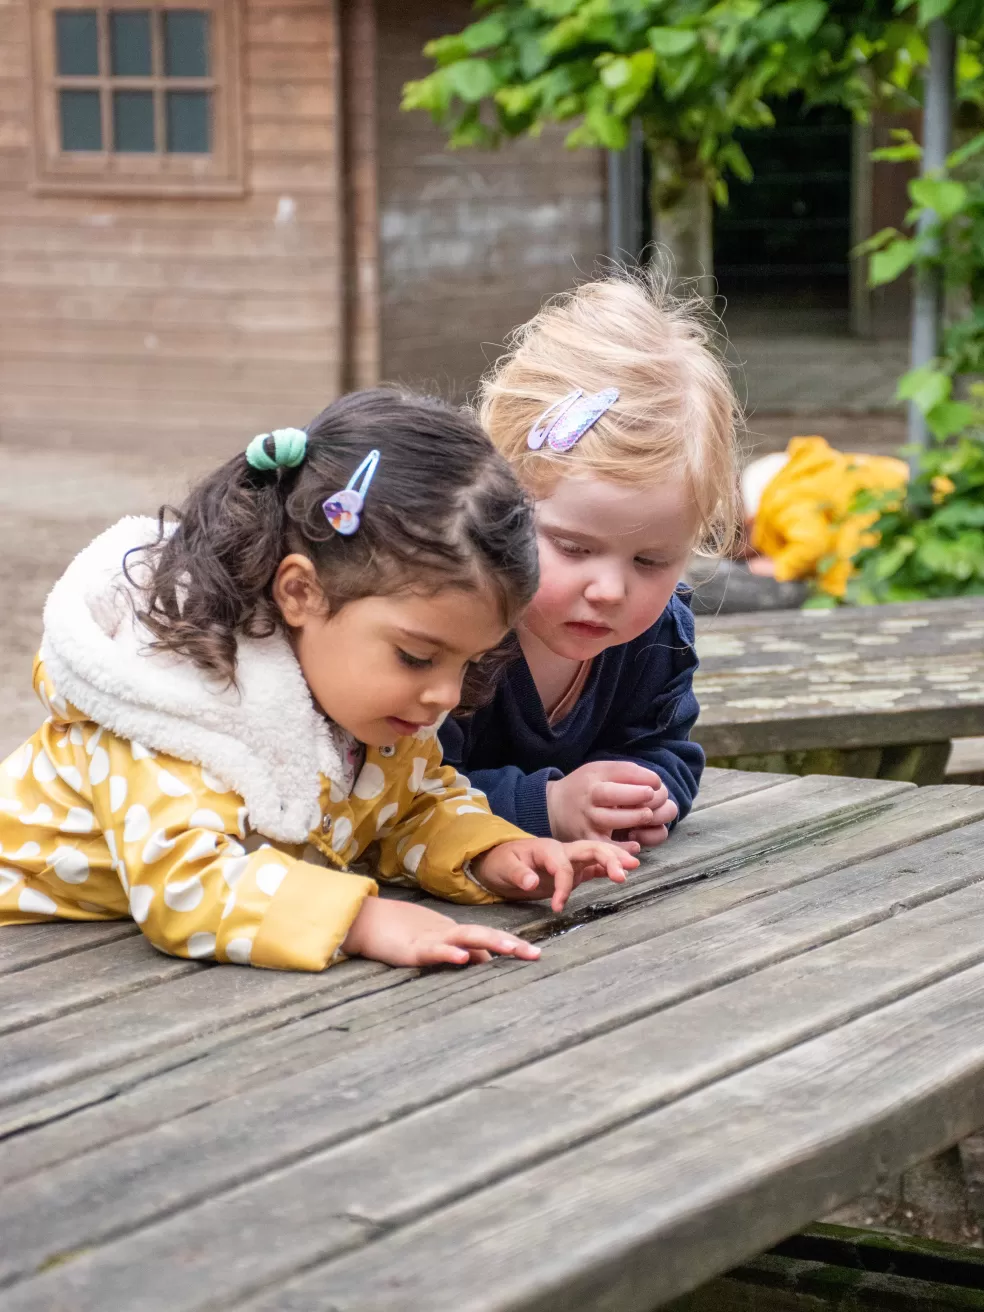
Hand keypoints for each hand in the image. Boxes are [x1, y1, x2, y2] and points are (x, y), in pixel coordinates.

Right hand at [342, 897, 539, 967]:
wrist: (363, 920)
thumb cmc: (396, 933)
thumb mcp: (432, 944)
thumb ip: (457, 950)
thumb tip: (483, 961)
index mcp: (452, 933)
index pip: (487, 939)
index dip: (510, 945)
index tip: (534, 954)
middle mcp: (446, 933)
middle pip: (484, 936)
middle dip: (511, 944)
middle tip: (535, 954)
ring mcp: (430, 939)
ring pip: (466, 938)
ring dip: (491, 943)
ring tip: (512, 949)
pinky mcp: (412, 949)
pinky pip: (433, 951)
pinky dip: (449, 953)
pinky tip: (463, 958)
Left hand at [472, 838, 637, 913]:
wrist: (499, 862)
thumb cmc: (500, 862)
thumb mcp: (503, 868)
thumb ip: (518, 874)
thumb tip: (532, 882)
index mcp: (546, 849)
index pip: (562, 865)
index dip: (563, 886)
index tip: (557, 907)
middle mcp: (562, 851)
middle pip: (590, 848)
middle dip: (608, 858)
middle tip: (623, 874)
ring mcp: (571, 859)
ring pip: (597, 855)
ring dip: (615, 860)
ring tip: (633, 866)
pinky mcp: (574, 870)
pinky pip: (595, 867)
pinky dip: (609, 868)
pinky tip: (622, 872)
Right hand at [546, 761, 677, 847]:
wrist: (554, 807)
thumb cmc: (586, 787)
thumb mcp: (601, 770)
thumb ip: (626, 772)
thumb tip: (655, 782)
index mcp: (595, 777)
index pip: (620, 773)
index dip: (642, 778)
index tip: (655, 783)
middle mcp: (589, 798)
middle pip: (612, 795)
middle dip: (636, 795)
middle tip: (651, 796)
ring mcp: (587, 819)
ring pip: (610, 820)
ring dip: (633, 818)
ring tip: (647, 816)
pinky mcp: (587, 839)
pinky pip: (605, 846)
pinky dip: (621, 848)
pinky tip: (635, 844)